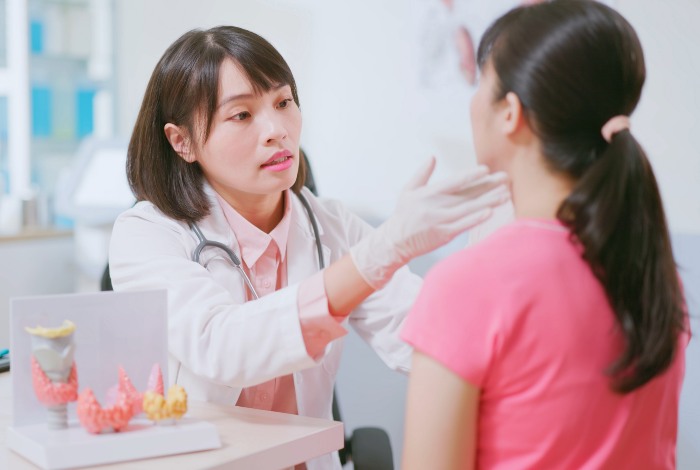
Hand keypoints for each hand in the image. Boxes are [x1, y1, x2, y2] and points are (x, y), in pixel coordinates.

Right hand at [350, 157, 508, 288]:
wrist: (395, 242)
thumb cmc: (403, 215)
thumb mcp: (408, 191)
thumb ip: (421, 174)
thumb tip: (432, 157)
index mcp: (428, 193)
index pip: (454, 182)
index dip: (471, 175)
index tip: (486, 169)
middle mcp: (435, 206)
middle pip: (466, 194)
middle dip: (487, 186)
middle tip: (505, 178)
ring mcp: (440, 221)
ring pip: (468, 209)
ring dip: (488, 201)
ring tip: (505, 194)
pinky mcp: (443, 235)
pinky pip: (463, 226)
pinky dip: (476, 219)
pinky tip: (490, 212)